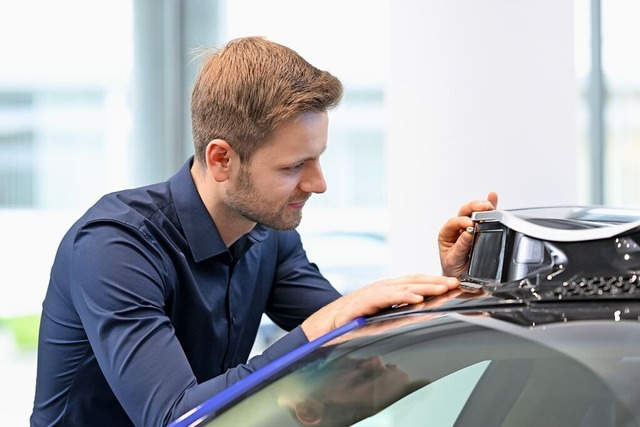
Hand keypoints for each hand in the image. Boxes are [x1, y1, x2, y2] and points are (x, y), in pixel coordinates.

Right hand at [301, 274, 459, 340]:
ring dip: (426, 286)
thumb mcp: (380, 317)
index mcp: (386, 290)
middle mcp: (382, 288)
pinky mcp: (364, 301)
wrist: (323, 327)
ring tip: (443, 288)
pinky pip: (387, 297)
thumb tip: (420, 314)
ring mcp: (373, 293)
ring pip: (404, 286)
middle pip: (413, 281)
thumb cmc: (350, 323)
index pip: (414, 282)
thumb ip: (398, 313)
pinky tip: (417, 299)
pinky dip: (403, 297)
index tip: (454, 285)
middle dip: (436, 282)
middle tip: (456, 283)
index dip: (434, 282)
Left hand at [438, 192, 497, 277]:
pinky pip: (486, 216)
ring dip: (482, 206)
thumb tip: (468, 233)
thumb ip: (460, 247)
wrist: (463, 280)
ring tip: (489, 204)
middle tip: (483, 208)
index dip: (461, 222)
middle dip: (473, 207)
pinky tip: (493, 197)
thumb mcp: (453, 260)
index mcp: (446, 234)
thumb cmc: (454, 270)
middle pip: (464, 212)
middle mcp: (457, 229)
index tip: (470, 225)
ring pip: (474, 212)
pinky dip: (490, 206)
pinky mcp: (481, 230)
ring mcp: (469, 228)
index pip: (452, 222)